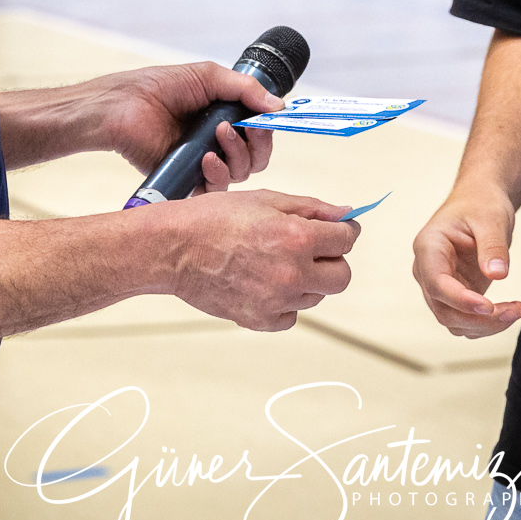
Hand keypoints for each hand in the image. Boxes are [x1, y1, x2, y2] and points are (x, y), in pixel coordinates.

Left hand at [73, 62, 281, 190]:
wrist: (124, 106)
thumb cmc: (160, 87)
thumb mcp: (208, 77)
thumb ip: (245, 89)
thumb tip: (279, 105)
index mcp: (226, 118)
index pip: (259, 135)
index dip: (267, 130)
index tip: (265, 120)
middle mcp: (218, 143)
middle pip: (257, 158)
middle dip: (257, 144)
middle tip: (240, 128)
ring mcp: (203, 163)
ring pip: (241, 174)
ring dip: (237, 154)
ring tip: (216, 134)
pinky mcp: (187, 180)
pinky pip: (215, 190)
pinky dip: (217, 175)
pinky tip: (206, 159)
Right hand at [163, 189, 359, 330]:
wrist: (173, 249)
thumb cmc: (214, 218)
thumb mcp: (266, 199)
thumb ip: (312, 209)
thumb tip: (345, 215)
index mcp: (296, 237)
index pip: (346, 240)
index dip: (344, 231)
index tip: (337, 230)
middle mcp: (291, 272)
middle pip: (342, 277)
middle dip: (333, 260)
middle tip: (313, 249)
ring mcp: (276, 301)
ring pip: (315, 296)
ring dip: (306, 280)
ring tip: (274, 262)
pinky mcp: (260, 320)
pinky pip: (291, 316)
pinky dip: (284, 302)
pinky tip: (264, 282)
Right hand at [413, 185, 520, 337]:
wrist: (479, 203)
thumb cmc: (480, 204)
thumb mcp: (491, 218)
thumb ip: (493, 245)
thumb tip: (498, 274)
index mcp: (429, 247)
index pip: (437, 282)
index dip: (460, 300)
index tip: (489, 306)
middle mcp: (428, 271)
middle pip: (444, 310)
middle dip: (480, 318)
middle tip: (515, 311)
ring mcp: (440, 286)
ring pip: (454, 322)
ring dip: (486, 325)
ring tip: (517, 310)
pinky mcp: (455, 296)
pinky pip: (465, 321)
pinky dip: (487, 324)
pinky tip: (509, 311)